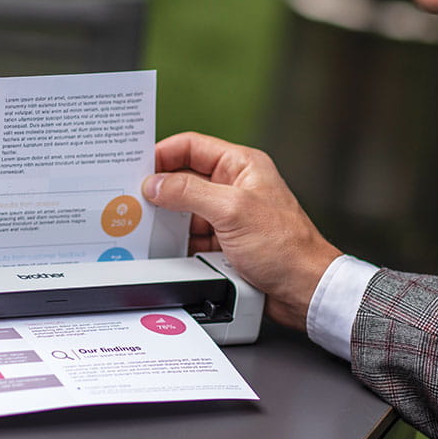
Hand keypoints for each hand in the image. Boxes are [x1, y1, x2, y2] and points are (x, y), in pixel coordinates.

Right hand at [143, 132, 340, 331]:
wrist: (304, 291)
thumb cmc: (286, 247)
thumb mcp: (231, 211)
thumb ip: (189, 193)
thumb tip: (155, 184)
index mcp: (241, 165)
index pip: (191, 147)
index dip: (163, 154)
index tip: (137, 167)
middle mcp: (234, 186)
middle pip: (184, 179)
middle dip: (160, 190)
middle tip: (133, 199)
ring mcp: (229, 215)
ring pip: (185, 210)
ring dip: (168, 220)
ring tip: (145, 226)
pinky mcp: (225, 242)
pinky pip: (191, 236)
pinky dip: (177, 242)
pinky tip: (165, 249)